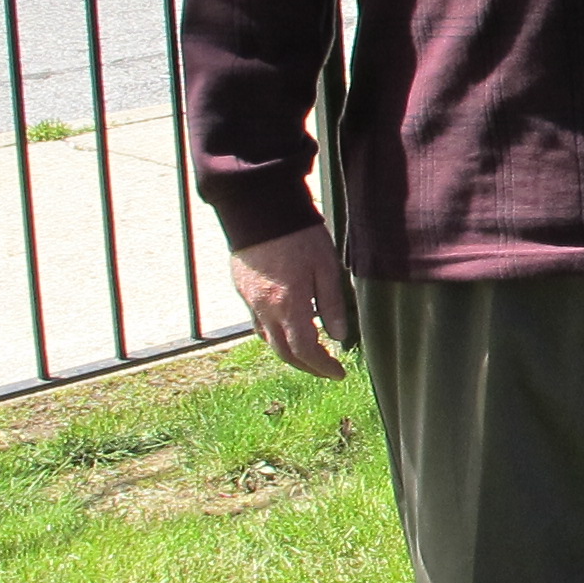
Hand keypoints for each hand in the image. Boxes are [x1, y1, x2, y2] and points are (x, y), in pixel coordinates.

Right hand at [231, 223, 352, 378]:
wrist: (261, 209)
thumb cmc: (300, 235)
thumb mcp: (326, 267)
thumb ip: (332, 304)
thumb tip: (340, 336)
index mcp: (289, 305)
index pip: (305, 350)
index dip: (322, 367)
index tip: (339, 373)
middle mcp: (265, 310)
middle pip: (284, 352)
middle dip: (307, 366)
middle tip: (327, 369)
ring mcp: (250, 301)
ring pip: (268, 340)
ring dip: (289, 354)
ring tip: (310, 354)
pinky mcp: (243, 290)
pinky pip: (257, 324)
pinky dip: (273, 336)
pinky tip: (286, 331)